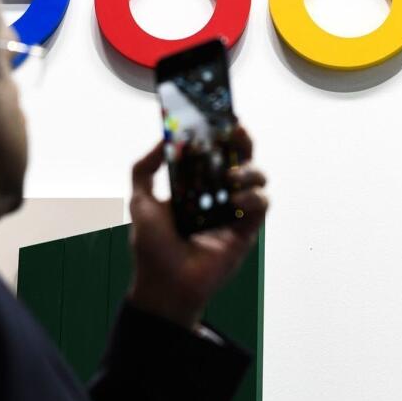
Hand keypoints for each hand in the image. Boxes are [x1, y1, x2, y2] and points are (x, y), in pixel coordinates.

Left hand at [126, 125, 268, 329]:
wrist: (164, 284)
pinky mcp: (247, 231)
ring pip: (257, 179)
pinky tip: (236, 200)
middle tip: (236, 131)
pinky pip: (261, 206)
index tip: (222, 116)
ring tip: (231, 176)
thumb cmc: (152, 246)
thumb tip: (162, 139)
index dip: (221, 133)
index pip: (214, 152)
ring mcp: (234, 212)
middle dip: (242, 142)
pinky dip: (253, 197)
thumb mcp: (140, 201)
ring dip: (249, 170)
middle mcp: (219, 195)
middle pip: (241, 159)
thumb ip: (145, 168)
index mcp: (197, 185)